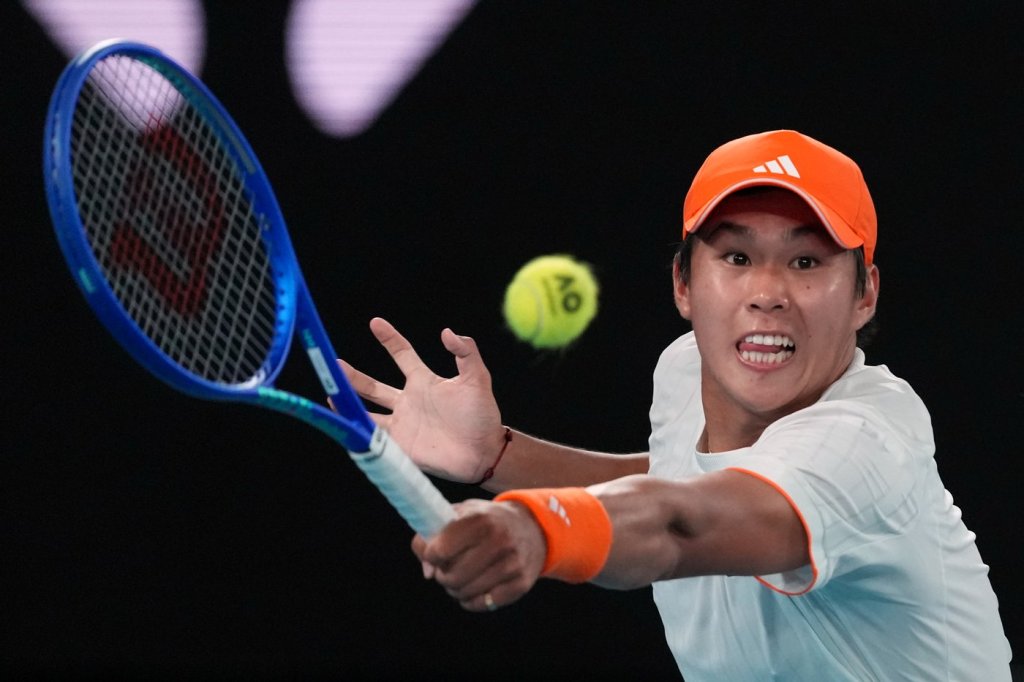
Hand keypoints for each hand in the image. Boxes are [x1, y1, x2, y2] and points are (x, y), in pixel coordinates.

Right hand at [339, 317, 505, 482]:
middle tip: (334, 364)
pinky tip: (342, 423)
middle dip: (353, 376)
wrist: (483, 452)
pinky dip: (357, 429)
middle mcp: (408, 401)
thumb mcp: (477, 379)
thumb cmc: (482, 415)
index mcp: (424, 381)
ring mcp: (402, 424)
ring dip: (348, 403)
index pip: (402, 354)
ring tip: (329, 392)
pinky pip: (373, 436)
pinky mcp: (400, 445)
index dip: (389, 339)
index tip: (375, 323)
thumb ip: (466, 353)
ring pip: (367, 411)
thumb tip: (447, 332)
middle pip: (373, 386)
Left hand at [412, 499, 546, 610]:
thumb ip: (433, 534)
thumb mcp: (460, 514)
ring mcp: (512, 564)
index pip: (441, 549)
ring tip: (459, 578)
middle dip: (442, 576)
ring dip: (456, 589)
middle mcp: (499, 540)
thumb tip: (429, 572)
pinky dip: (473, 601)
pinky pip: (484, 604)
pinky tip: (474, 588)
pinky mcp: (521, 583)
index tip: (433, 554)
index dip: (430, 555)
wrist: (532, 527)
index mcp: (480, 520)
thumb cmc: (486, 520)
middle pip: (453, 576)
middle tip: (445, 569)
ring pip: (467, 592)